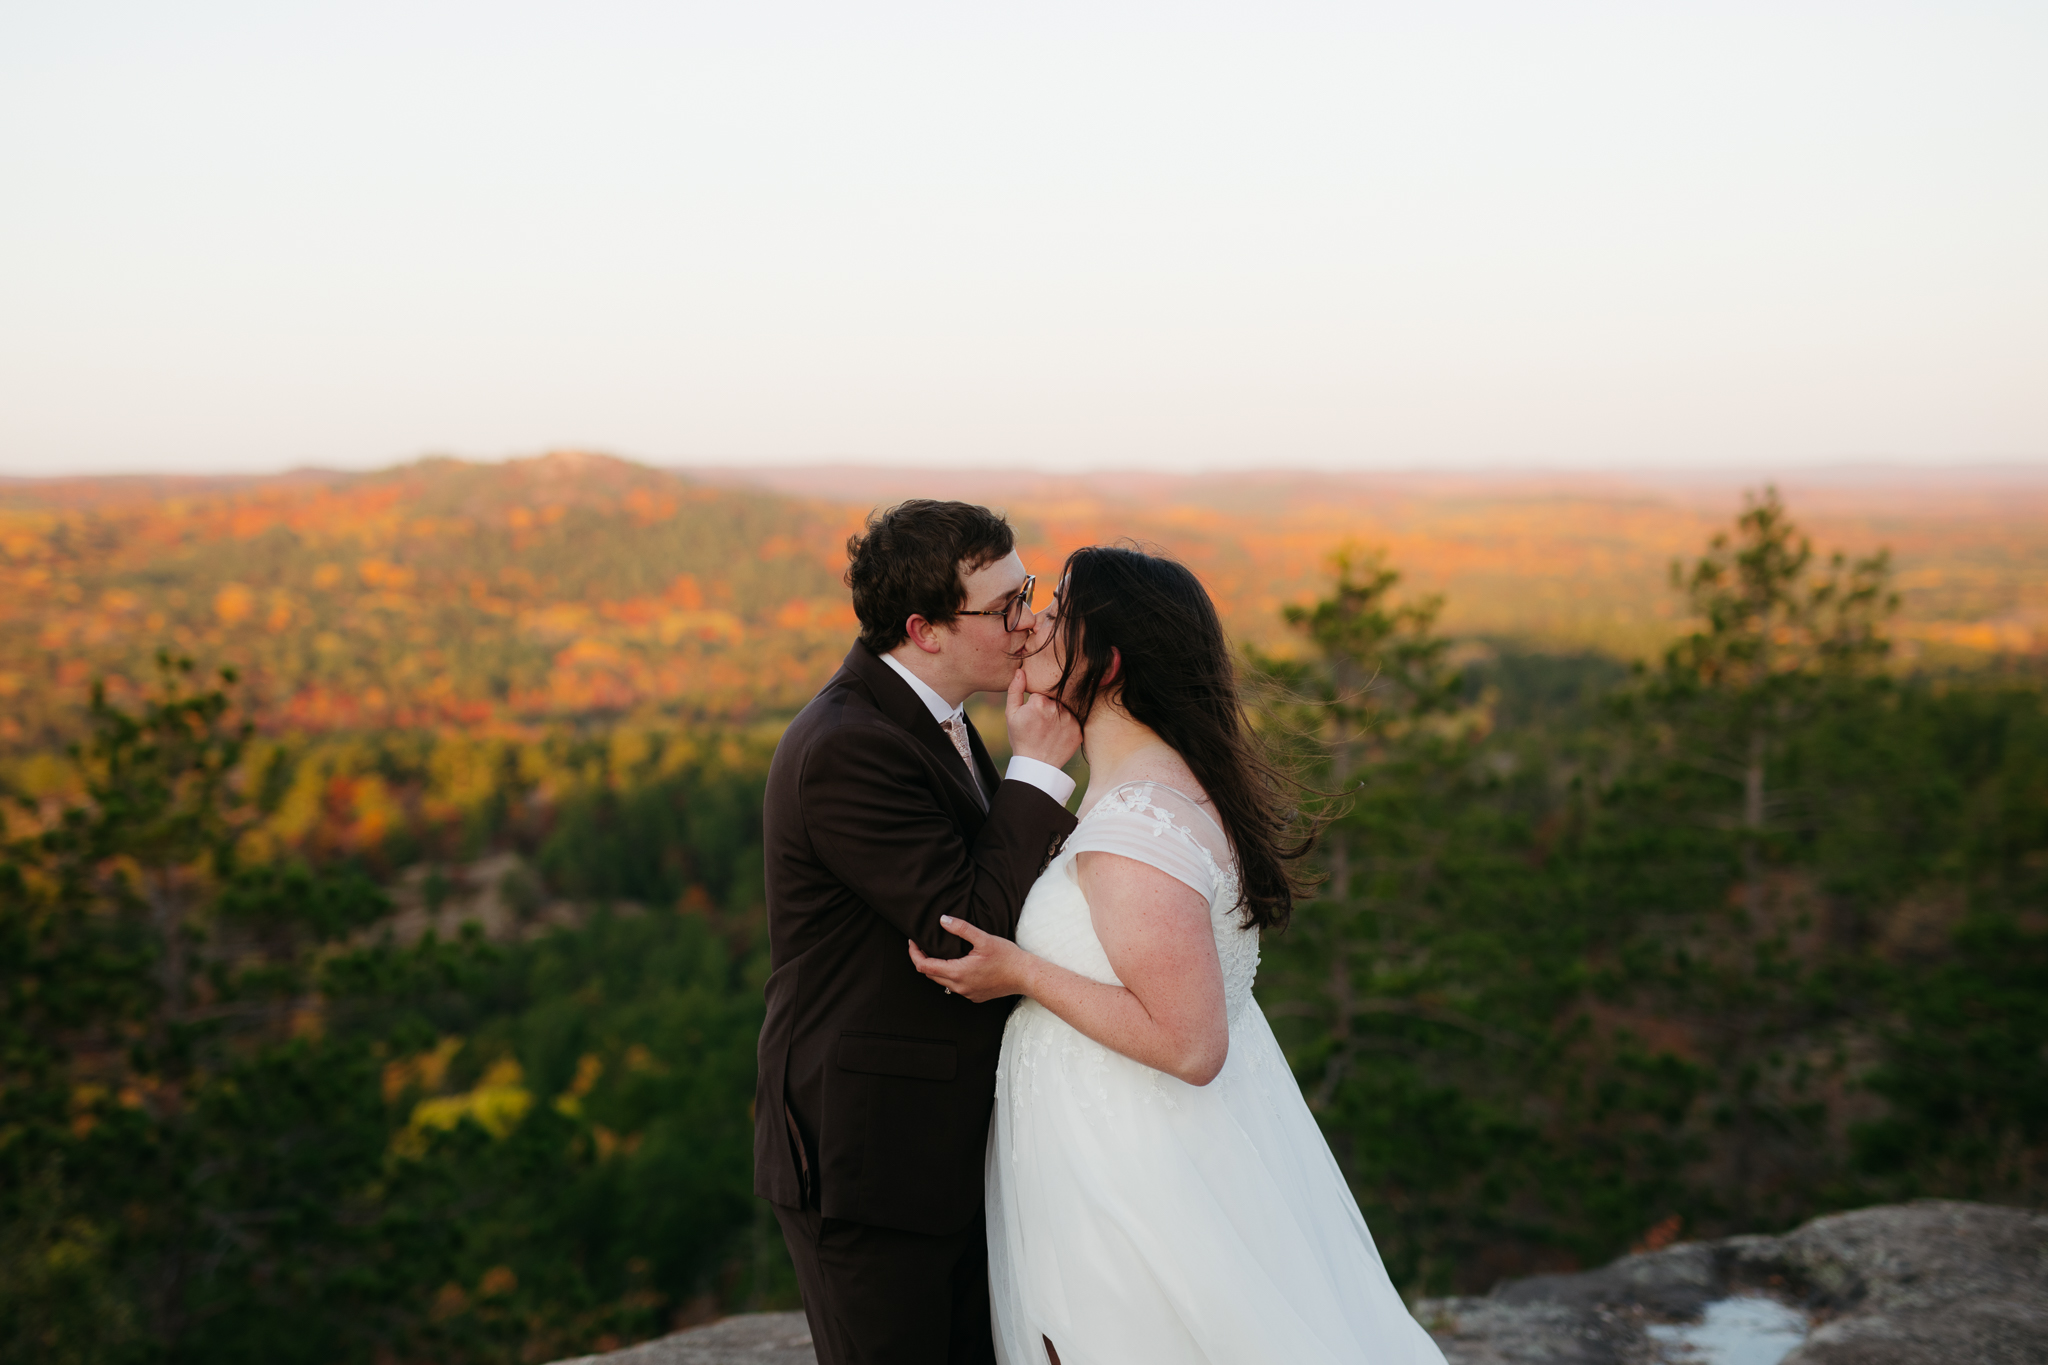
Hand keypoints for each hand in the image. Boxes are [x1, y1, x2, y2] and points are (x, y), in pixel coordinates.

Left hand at [908, 916, 1033, 1003]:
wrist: (1025, 976)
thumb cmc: (1007, 957)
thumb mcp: (983, 938)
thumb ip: (961, 928)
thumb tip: (943, 920)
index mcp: (957, 972)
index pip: (924, 966)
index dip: (914, 954)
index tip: (913, 942)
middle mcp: (959, 987)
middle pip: (930, 975)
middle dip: (923, 960)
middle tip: (922, 945)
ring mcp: (967, 993)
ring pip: (942, 982)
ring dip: (937, 968)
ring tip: (938, 953)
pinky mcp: (975, 996)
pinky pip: (956, 987)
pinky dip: (951, 975)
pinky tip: (958, 964)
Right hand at [1005, 668, 1080, 768]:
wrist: (1036, 764)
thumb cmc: (1021, 739)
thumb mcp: (1011, 715)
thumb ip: (1015, 691)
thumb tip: (1020, 671)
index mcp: (1040, 702)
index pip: (1041, 693)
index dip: (1036, 703)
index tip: (1033, 715)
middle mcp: (1057, 708)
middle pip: (1055, 699)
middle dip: (1049, 707)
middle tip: (1042, 724)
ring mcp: (1070, 720)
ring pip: (1065, 709)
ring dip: (1060, 715)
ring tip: (1050, 730)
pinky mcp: (1079, 730)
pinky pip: (1075, 721)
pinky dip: (1068, 726)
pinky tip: (1058, 735)